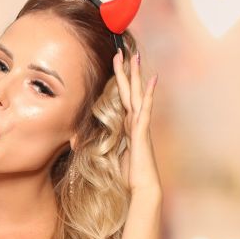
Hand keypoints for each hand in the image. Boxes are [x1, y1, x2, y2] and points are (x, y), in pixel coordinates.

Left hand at [114, 50, 160, 194]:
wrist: (141, 186)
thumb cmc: (128, 173)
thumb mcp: (111, 154)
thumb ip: (105, 143)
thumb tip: (87, 139)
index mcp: (128, 125)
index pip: (122, 98)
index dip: (119, 81)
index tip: (116, 65)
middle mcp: (135, 121)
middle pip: (129, 91)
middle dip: (126, 71)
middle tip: (124, 51)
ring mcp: (140, 125)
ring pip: (136, 95)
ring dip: (136, 76)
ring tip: (135, 57)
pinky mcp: (142, 131)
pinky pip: (145, 109)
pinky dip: (147, 94)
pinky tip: (152, 80)